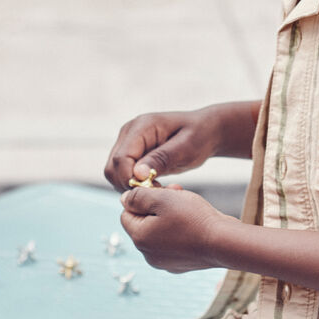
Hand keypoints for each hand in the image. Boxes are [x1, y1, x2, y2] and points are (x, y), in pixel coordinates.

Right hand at [104, 107, 221, 190]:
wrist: (205, 131)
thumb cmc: (199, 136)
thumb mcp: (185, 148)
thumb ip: (161, 159)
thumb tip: (137, 174)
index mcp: (141, 126)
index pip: (121, 158)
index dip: (131, 179)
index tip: (152, 190)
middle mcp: (129, 133)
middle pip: (113, 167)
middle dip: (130, 185)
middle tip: (157, 192)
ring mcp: (129, 143)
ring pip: (115, 173)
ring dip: (132, 187)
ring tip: (159, 189)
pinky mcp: (132, 153)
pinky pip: (123, 174)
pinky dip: (135, 185)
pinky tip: (156, 186)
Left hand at [120, 186, 227, 273]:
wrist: (223, 242)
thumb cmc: (193, 218)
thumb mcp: (162, 198)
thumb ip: (138, 197)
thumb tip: (124, 199)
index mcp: (140, 238)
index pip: (126, 214)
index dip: (141, 198)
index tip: (160, 191)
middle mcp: (148, 255)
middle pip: (143, 223)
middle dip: (156, 206)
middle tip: (176, 194)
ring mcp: (165, 262)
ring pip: (158, 232)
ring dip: (168, 217)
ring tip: (187, 207)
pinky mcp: (180, 264)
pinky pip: (172, 243)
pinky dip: (179, 231)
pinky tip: (194, 224)